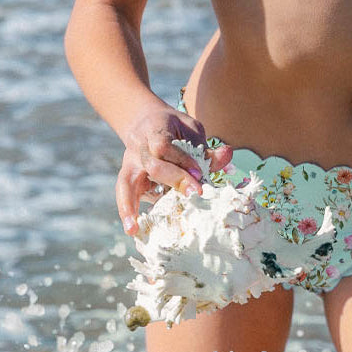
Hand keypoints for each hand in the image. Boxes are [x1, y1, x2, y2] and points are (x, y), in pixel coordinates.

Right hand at [114, 102, 232, 235]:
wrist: (146, 122)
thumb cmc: (174, 129)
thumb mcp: (191, 130)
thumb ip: (205, 147)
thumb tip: (227, 155)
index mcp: (154, 128)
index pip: (164, 146)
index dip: (182, 160)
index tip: (199, 173)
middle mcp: (138, 147)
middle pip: (152, 165)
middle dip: (174, 180)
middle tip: (195, 195)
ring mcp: (129, 164)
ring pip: (126, 182)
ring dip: (129, 205)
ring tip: (132, 228)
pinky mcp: (128, 178)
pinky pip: (124, 194)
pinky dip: (127, 211)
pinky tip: (132, 229)